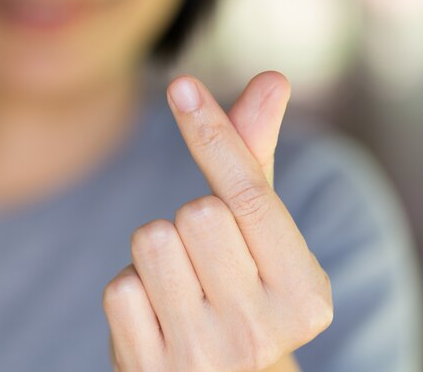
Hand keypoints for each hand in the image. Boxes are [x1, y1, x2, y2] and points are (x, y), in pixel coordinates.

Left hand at [102, 72, 332, 371]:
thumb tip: (272, 80)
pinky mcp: (149, 370)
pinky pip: (120, 288)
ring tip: (180, 288)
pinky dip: (132, 289)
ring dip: (158, 253)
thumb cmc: (239, 290)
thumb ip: (256, 162)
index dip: (214, 135)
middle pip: (194, 214)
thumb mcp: (260, 238)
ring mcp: (203, 357)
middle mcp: (260, 331)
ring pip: (152, 241)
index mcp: (303, 294)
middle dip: (190, 221)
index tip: (181, 86)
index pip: (250, 196)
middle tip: (205, 262)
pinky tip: (156, 316)